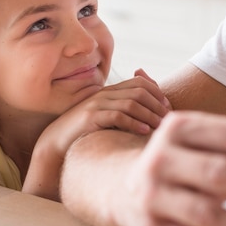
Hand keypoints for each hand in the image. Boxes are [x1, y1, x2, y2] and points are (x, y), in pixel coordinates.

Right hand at [44, 68, 170, 155]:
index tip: (168, 107)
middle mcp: (105, 94)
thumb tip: (151, 113)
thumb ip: (126, 111)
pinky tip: (144, 132)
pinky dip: (134, 123)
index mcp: (110, 91)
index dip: (157, 92)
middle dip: (157, 104)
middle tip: (168, 119)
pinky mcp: (91, 117)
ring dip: (149, 115)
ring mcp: (97, 104)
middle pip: (139, 91)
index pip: (140, 82)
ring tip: (160, 127)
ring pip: (131, 103)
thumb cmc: (86, 133)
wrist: (57, 142)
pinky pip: (118, 115)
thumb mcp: (108, 119)